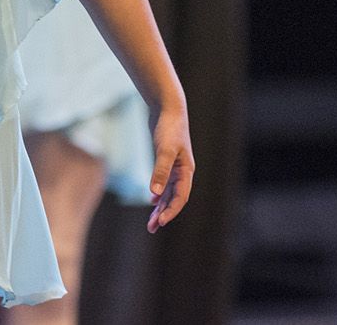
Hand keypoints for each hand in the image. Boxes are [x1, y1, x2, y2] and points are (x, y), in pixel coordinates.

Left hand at [146, 105, 193, 232]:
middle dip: (164, 215)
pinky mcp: (167, 161)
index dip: (171, 211)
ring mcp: (175, 167)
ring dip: (160, 207)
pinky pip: (165, 183)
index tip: (159, 223)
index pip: (180, 198)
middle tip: (151, 228)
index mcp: (186, 171)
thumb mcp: (164, 150)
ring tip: (151, 222)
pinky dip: (159, 194)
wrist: (168, 108)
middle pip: (174, 199)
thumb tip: (154, 193)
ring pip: (168, 193)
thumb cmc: (169, 128)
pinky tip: (152, 200)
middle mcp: (183, 172)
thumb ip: (160, 171)